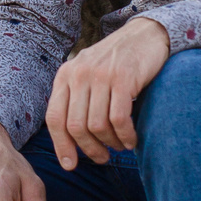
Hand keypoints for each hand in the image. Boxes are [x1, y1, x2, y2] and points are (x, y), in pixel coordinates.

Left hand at [46, 17, 168, 167]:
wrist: (146, 34)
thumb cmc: (117, 61)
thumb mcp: (88, 73)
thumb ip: (77, 98)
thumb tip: (71, 140)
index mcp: (65, 75)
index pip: (54, 118)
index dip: (61, 146)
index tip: (70, 165)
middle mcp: (79, 74)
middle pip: (75, 126)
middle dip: (89, 150)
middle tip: (103, 159)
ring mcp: (100, 75)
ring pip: (97, 126)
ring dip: (110, 144)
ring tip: (121, 147)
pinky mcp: (123, 78)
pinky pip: (118, 119)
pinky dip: (125, 136)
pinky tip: (132, 139)